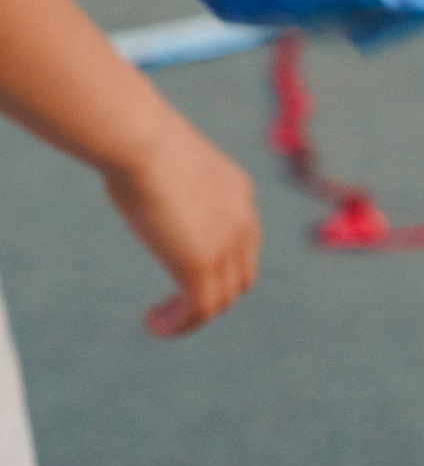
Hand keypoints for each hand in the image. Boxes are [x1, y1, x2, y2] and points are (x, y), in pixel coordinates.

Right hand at [98, 118, 260, 336]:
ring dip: (192, 316)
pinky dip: (180, 324)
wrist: (143, 141)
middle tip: (176, 305)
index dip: (220, 265)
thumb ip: (165, 181)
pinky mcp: (202, 263)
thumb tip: (140, 179)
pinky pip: (200, 309)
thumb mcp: (163, 162)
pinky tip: (155, 324)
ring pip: (222, 299)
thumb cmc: (138, 143)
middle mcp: (242, 220)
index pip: (244, 242)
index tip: (184, 272)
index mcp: (239, 193)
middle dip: (212, 295)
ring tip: (160, 320)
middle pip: (241, 276)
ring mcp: (226, 244)